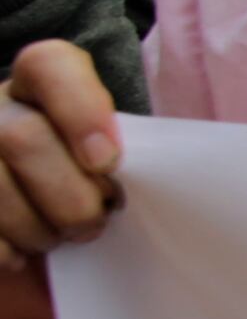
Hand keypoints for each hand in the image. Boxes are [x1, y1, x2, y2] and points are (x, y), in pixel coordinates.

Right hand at [0, 38, 123, 270]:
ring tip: (59, 237)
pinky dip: (7, 252)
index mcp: (38, 85)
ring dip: (38, 229)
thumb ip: (134, 154)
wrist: (47, 225)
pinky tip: (22, 251)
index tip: (108, 162)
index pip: (49, 65)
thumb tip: (160, 172)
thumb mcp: (120, 160)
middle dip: (70, 196)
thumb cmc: (96, 189)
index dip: (79, 110)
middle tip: (95, 221)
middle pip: (22, 138)